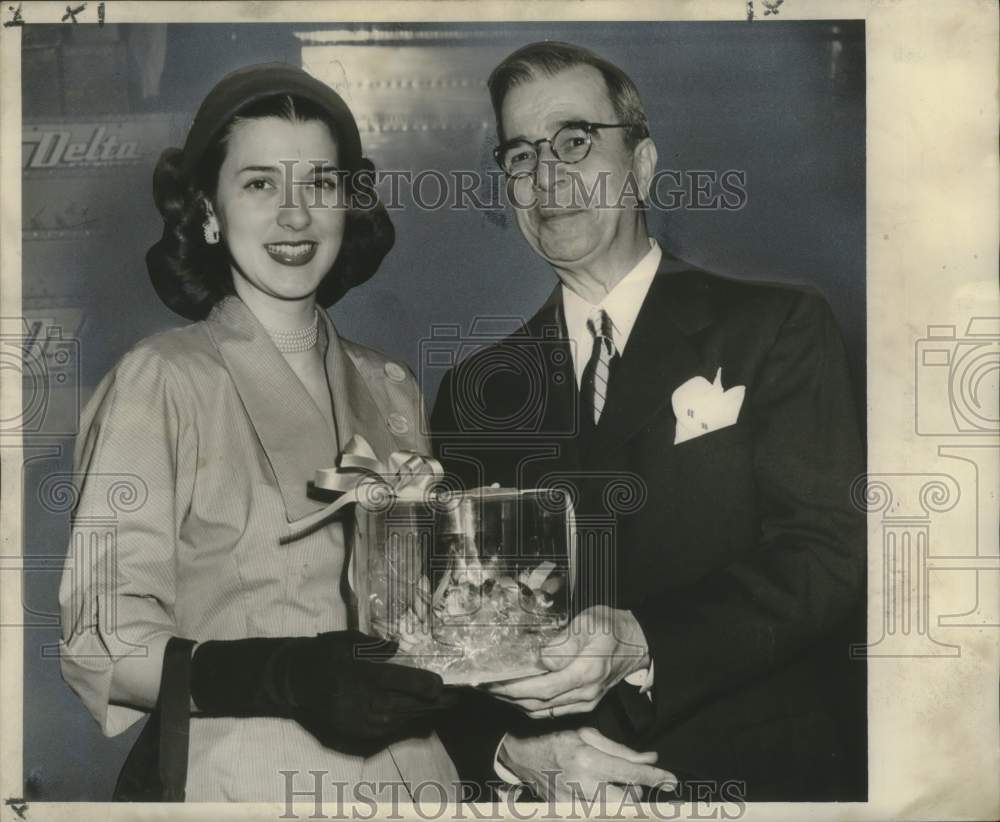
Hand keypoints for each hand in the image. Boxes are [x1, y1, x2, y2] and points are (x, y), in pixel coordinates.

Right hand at [191, 630, 453, 744]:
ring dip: (418, 715)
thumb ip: (373, 645)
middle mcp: (360, 699)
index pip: (400, 680)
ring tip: (439, 709)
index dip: (423, 684)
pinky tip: (414, 719)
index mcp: (360, 673)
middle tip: (452, 700)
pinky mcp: (350, 730)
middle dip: (429, 703)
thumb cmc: (323, 653)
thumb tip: (397, 647)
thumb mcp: (347, 640)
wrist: (293, 679)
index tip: (441, 684)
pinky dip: (400, 725)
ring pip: (395, 720)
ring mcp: (354, 718)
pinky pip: (381, 731)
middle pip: (402, 704)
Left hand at [485, 606, 648, 717]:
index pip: (542, 688)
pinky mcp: (583, 704)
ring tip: (494, 690)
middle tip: (483, 686)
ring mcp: (584, 702)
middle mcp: (584, 693)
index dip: (514, 688)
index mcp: (586, 672)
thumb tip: (538, 657)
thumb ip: (562, 641)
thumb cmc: (612, 628)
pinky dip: (530, 706)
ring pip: (542, 711)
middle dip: (507, 697)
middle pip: (538, 704)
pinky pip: (551, 712)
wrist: (638, 643)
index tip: (492, 681)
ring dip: (515, 704)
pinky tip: (515, 695)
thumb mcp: (588, 623)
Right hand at [499, 727, 675, 801]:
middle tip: (629, 781)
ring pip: (613, 813)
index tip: (670, 780)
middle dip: (635, 794)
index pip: (631, 772)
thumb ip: (621, 750)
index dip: (655, 777)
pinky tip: (596, 793)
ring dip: (620, 801)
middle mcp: (582, 785)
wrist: (524, 758)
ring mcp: (574, 804)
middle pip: (626, 803)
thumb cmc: (556, 741)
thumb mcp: (588, 735)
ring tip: (609, 785)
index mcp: (588, 759)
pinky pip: (596, 815)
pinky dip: (604, 806)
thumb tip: (649, 759)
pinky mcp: (567, 814)